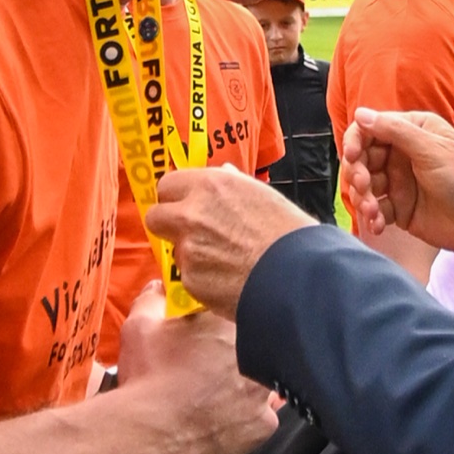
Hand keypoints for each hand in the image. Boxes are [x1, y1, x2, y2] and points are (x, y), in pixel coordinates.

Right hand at [115, 283, 277, 453]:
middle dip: (235, 358)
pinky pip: (261, 418)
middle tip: (208, 369)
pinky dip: (245, 419)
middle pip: (253, 351)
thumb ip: (154, 299)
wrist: (149, 431)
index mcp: (233, 325)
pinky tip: (222, 418)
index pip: (239, 315)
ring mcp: (263, 393)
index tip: (208, 337)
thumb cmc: (147, 378)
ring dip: (243, 388)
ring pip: (260, 385)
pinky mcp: (263, 424)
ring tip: (215, 395)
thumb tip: (158, 289)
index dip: (222, 328)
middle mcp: (256, 357)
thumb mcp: (141, 326)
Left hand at [147, 168, 314, 319]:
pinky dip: (202, 279)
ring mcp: (187, 248)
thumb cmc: (290, 235)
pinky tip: (228, 280)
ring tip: (223, 262)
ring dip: (190, 255)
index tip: (186, 205)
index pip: (167, 184)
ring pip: (174, 249)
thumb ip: (234, 185)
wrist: (297, 276)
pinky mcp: (190, 280)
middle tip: (191, 234)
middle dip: (169, 225)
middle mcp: (191, 213)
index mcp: (211, 185)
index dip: (177, 197)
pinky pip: (187, 277)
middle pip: (155, 216)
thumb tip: (223, 173)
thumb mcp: (264, 196)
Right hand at [343, 109, 453, 258]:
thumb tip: (362, 114)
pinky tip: (378, 225)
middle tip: (364, 186)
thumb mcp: (432, 149)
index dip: (355, 141)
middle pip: (362, 158)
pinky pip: (376, 209)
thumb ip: (395, 131)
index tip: (352, 155)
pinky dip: (372, 216)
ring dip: (362, 197)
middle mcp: (402, 155)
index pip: (370, 129)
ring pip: (365, 186)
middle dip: (357, 173)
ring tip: (373, 210)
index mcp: (411, 131)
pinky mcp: (401, 208)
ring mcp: (401, 182)